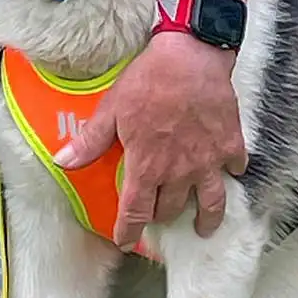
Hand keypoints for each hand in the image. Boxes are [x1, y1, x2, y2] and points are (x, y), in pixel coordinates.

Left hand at [53, 32, 246, 246]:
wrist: (191, 56)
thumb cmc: (148, 82)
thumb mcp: (111, 110)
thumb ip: (90, 142)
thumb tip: (62, 163)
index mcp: (147, 167)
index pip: (136, 213)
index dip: (129, 231)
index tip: (126, 241)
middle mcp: (179, 172)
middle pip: (171, 209)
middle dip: (161, 216)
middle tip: (157, 214)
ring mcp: (208, 161)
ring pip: (210, 203)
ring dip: (206, 218)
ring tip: (204, 226)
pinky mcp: (231, 145)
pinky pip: (234, 170)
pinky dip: (230, 175)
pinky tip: (227, 174)